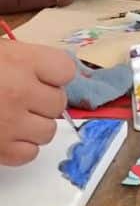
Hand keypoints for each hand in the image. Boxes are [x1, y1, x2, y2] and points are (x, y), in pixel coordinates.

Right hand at [0, 42, 75, 165]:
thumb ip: (25, 61)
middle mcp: (21, 92)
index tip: (44, 77)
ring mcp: (10, 123)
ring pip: (47, 131)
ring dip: (35, 126)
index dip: (55, 76)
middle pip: (58, 103)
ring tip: (15, 117)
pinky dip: (22, 147)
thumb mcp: (0, 52)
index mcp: (22, 61)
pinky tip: (8, 136)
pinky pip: (28, 154)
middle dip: (44, 101)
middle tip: (25, 98)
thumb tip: (47, 77)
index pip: (66, 71)